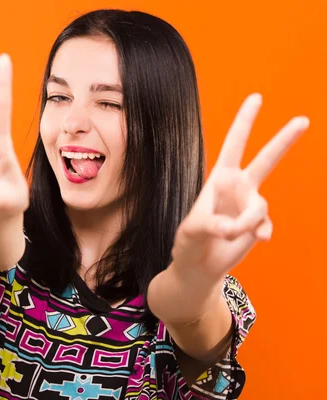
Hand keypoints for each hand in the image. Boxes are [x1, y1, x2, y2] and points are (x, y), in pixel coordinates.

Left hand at [171, 93, 309, 279]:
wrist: (199, 266)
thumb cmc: (189, 243)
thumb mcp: (190, 231)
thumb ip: (209, 226)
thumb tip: (232, 228)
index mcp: (219, 178)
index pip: (233, 145)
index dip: (245, 122)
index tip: (257, 97)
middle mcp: (238, 187)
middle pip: (265, 160)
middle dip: (283, 140)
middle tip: (303, 119)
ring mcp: (249, 206)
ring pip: (259, 206)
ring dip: (246, 222)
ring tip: (231, 234)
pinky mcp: (258, 224)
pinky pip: (265, 224)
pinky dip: (260, 232)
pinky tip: (258, 239)